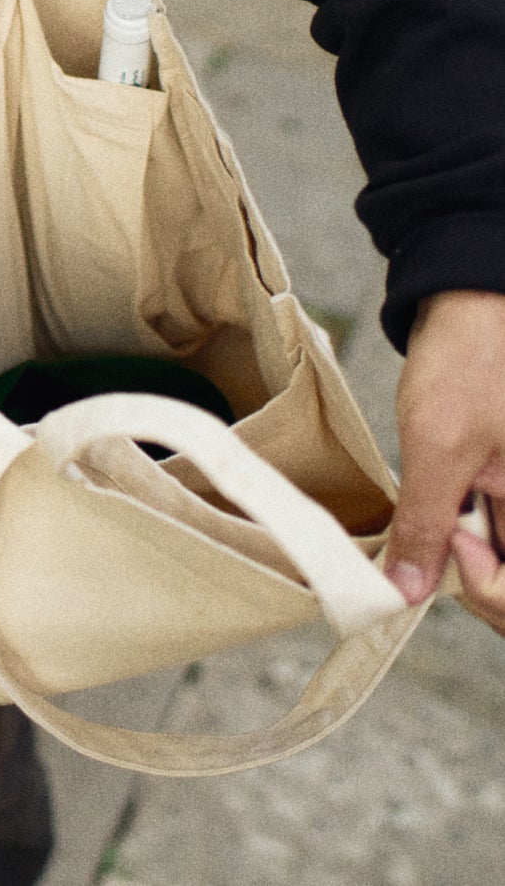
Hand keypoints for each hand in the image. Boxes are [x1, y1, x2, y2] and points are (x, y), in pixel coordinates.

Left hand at [383, 289, 504, 632]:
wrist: (471, 308)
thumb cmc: (467, 363)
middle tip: (430, 562)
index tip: (451, 554)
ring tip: (434, 540)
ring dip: (467, 565)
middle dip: (477, 586)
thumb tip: (405, 591)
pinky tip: (440, 524)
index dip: (489, 593)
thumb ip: (426, 523)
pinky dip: (464, 539)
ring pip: (502, 564)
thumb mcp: (437, 446)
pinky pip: (495, 536)